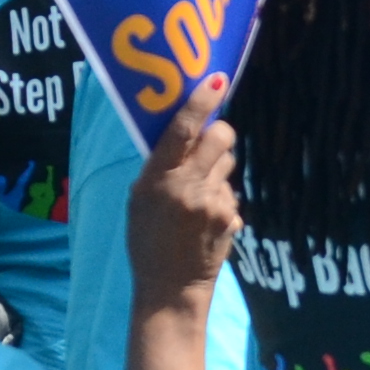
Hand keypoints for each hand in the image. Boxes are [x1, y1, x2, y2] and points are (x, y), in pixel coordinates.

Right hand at [126, 75, 241, 302]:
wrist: (170, 289)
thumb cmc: (147, 242)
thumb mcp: (139, 201)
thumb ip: (159, 169)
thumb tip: (183, 135)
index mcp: (157, 179)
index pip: (181, 130)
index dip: (200, 102)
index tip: (215, 80)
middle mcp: (187, 187)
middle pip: (220, 137)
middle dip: (218, 134)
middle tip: (208, 144)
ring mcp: (212, 203)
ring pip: (227, 165)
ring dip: (218, 171)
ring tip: (197, 196)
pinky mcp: (230, 218)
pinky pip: (230, 193)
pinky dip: (221, 199)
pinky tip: (205, 221)